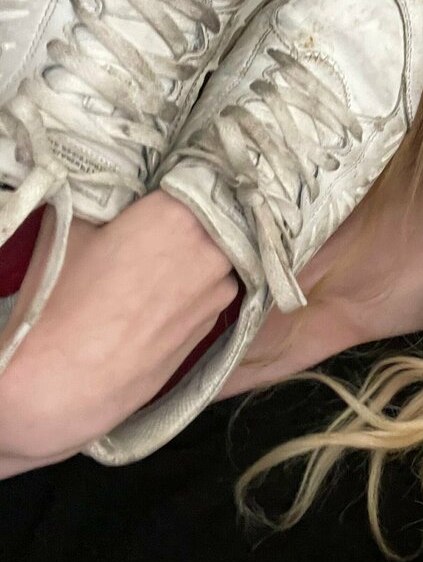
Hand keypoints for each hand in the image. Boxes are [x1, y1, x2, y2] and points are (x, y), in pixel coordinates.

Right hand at [0, 190, 237, 459]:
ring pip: (215, 258)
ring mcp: (219, 290)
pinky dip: (192, 292)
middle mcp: (213, 248)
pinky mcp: (214, 325)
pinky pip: (210, 293)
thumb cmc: (64, 299)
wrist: (66, 382)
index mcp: (180, 213)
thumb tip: (118, 190)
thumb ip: (108, 201)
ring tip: (152, 271)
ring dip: (194, 259)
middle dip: (190, 222)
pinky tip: (159, 301)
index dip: (180, 184)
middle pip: (211, 220)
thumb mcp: (75, 229)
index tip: (166, 189)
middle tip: (155, 231)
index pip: (197, 179)